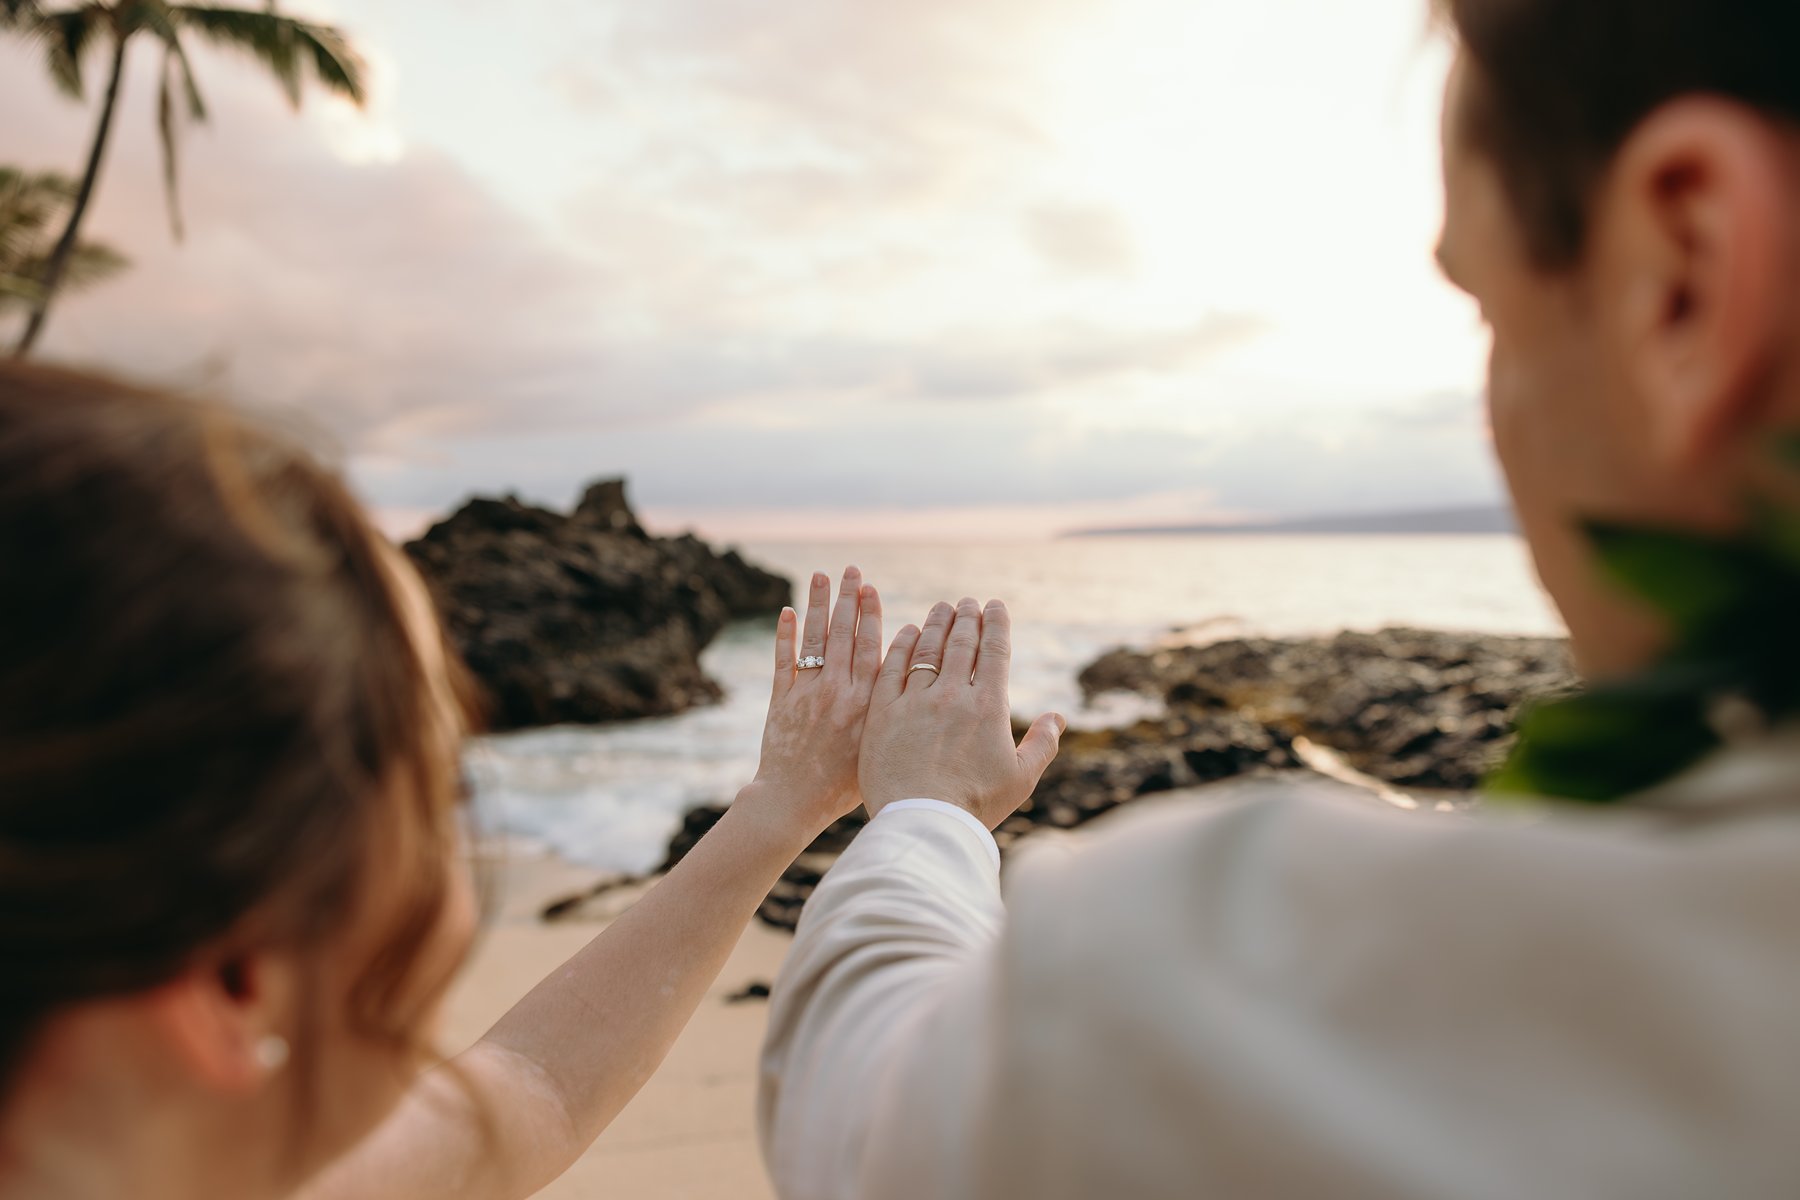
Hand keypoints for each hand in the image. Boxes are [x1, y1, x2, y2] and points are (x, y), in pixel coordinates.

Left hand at [743, 566, 883, 837]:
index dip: (870, 614)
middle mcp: (837, 690)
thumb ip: (892, 716)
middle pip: (842, 633)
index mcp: (866, 702)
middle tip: (851, 569)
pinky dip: (784, 635)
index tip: (871, 588)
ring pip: (814, 639)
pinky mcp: (780, 701)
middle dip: (847, 598)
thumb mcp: (881, 749)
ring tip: (820, 575)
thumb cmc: (845, 789)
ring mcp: (806, 693)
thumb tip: (913, 689)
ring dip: (817, 604)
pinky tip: (787, 611)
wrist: (794, 803)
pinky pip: (783, 660)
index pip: (870, 646)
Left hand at [858, 597, 1064, 828]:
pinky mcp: (883, 712)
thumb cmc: (974, 807)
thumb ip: (1042, 744)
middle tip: (968, 602)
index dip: (996, 624)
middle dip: (967, 617)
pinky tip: (908, 632)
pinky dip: (902, 645)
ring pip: (928, 649)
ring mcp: (915, 701)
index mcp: (989, 707)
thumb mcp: (1020, 779)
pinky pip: (893, 667)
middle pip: (962, 643)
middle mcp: (953, 696)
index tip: (995, 605)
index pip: (995, 652)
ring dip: (937, 623)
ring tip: (942, 608)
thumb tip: (1058, 717)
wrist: (922, 824)